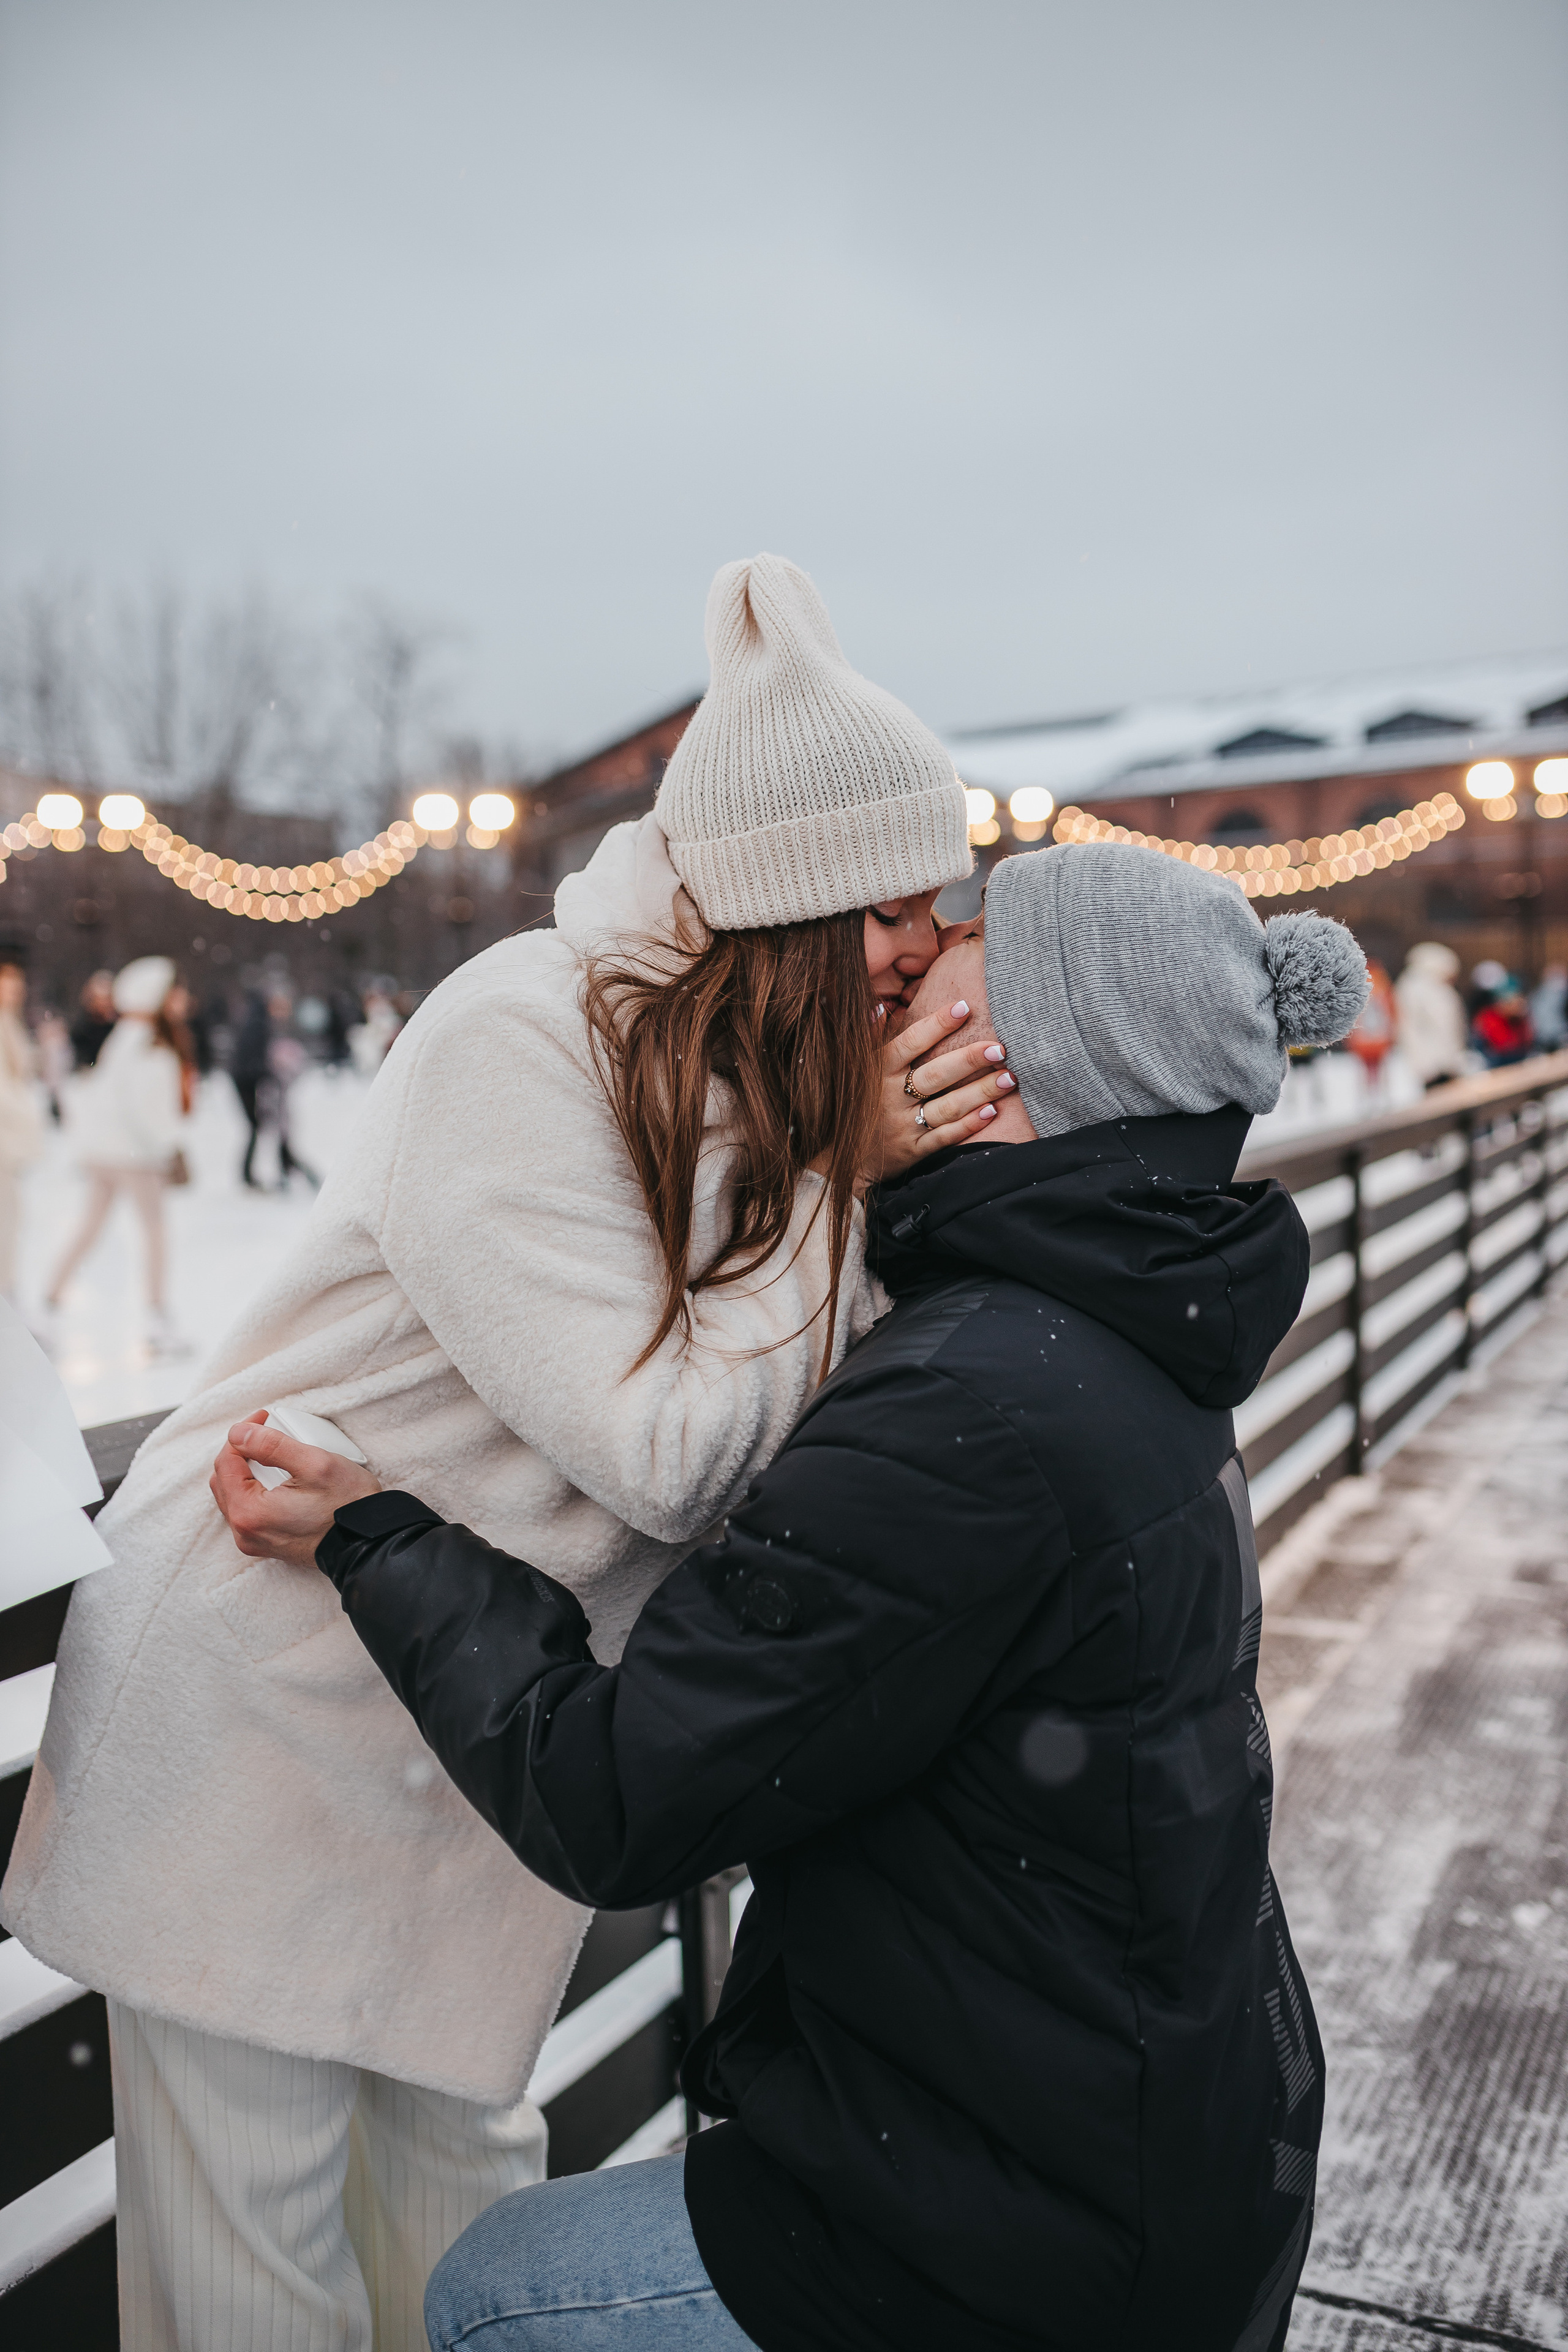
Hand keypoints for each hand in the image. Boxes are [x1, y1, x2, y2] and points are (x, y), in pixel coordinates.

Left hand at [209, 1410, 381, 1570]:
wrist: (369, 1544)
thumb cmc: (347, 1506)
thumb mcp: (314, 1464)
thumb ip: (272, 1445)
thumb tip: (239, 1432)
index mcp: (249, 1512)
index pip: (225, 1462)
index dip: (243, 1433)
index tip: (264, 1418)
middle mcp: (245, 1532)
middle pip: (224, 1480)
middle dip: (242, 1451)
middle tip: (267, 1433)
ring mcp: (254, 1541)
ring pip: (235, 1495)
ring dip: (248, 1470)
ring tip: (275, 1455)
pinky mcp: (267, 1544)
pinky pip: (249, 1510)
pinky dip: (257, 1489)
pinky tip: (280, 1479)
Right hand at [872, 1000, 1015, 1180]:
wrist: (840, 1157)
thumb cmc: (856, 1103)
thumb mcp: (854, 1069)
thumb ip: (867, 1038)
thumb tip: (878, 1007)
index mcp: (877, 1072)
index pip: (910, 1042)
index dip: (936, 1024)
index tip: (964, 1006)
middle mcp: (890, 1097)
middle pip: (934, 1075)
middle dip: (967, 1060)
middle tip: (999, 1047)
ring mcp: (902, 1126)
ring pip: (946, 1107)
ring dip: (979, 1093)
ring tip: (1008, 1077)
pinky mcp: (912, 1150)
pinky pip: (944, 1137)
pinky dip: (967, 1126)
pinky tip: (991, 1112)